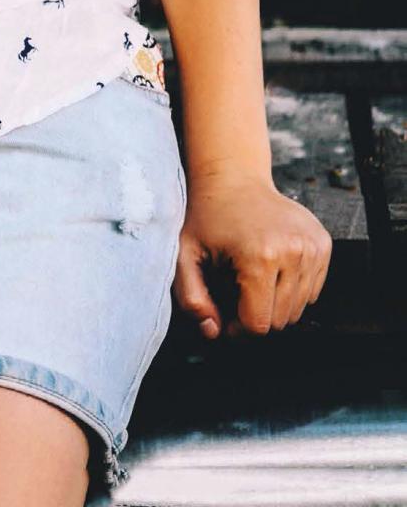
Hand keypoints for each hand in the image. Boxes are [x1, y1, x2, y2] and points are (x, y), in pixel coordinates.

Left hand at [174, 165, 331, 340]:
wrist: (233, 177)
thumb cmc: (207, 216)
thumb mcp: (185, 254)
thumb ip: (191, 298)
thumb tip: (212, 331)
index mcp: (260, 256)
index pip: (259, 324)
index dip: (237, 325)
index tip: (223, 307)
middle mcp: (293, 251)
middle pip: (280, 320)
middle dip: (255, 312)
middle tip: (235, 288)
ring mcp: (313, 247)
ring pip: (299, 309)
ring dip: (274, 301)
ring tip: (251, 274)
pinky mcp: (323, 244)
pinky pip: (312, 291)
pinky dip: (291, 287)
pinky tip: (271, 265)